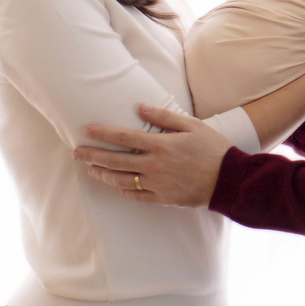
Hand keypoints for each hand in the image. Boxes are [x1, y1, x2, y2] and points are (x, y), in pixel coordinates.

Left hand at [72, 104, 231, 206]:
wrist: (228, 179)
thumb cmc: (213, 148)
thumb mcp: (192, 125)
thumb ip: (165, 117)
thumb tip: (141, 107)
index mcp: (161, 145)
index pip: (123, 137)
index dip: (102, 133)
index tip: (85, 131)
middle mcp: (154, 166)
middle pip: (115, 160)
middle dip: (92, 156)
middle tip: (75, 153)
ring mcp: (157, 184)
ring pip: (121, 180)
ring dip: (102, 174)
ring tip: (90, 169)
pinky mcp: (162, 198)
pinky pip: (135, 195)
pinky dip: (121, 190)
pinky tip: (114, 184)